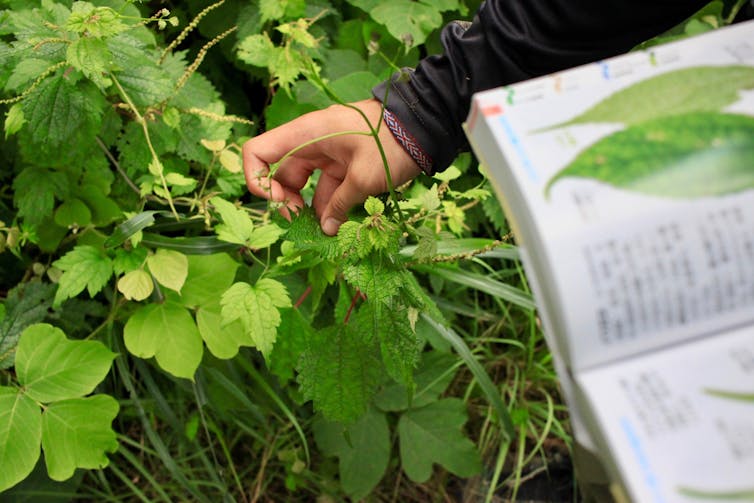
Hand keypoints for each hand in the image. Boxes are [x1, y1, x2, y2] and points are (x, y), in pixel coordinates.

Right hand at [242, 99, 421, 234]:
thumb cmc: (391, 144)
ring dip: (313, 210)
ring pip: (306, 186)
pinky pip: (328, 187)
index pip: (258, 151)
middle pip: (282, 175)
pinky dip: (331, 206)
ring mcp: (328, 154)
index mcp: (306, 135)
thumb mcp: (364, 178)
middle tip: (304, 226)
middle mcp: (311, 143)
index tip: (278, 202)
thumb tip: (326, 229)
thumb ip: (339, 205)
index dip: (257, 179)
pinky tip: (341, 225)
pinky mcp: (345, 164)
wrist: (425, 126)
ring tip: (328, 233)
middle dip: (288, 203)